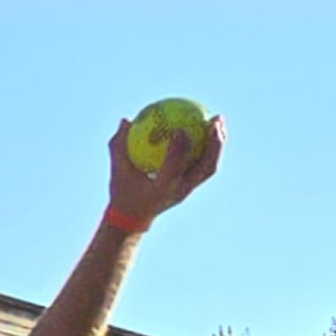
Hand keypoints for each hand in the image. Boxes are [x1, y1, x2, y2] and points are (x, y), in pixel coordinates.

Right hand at [109, 108, 223, 223]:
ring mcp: (190, 189)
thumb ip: (119, 147)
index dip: (179, 149)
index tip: (179, 129)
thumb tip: (125, 120)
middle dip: (214, 144)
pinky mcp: (193, 185)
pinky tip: (206, 127)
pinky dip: (210, 145)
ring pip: (210, 166)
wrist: (134, 217)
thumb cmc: (124, 192)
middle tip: (213, 120)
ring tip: (217, 119)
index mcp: (162, 189)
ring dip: (218, 143)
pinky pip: (206, 163)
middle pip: (205, 168)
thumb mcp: (117, 171)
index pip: (174, 168)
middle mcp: (181, 190)